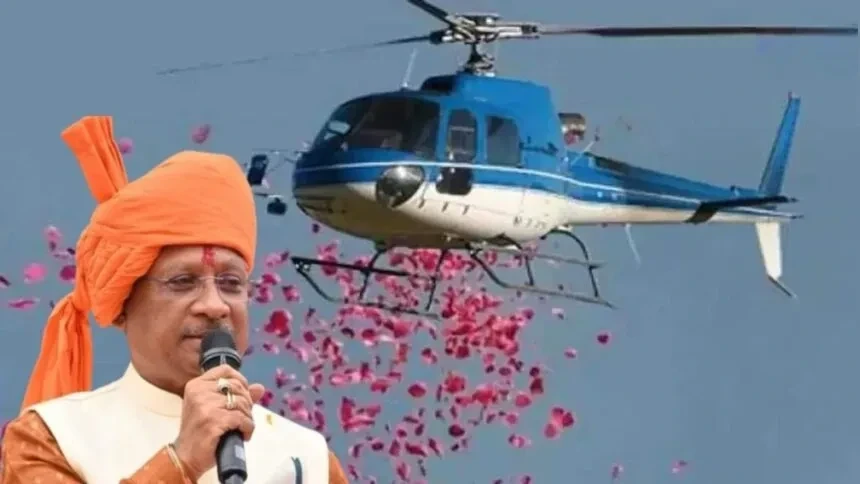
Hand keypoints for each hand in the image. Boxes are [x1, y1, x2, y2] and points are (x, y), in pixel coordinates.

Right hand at [172, 365, 265, 479]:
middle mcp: (199, 392)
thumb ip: (237, 396)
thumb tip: (259, 388)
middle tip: (244, 416)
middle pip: (237, 387)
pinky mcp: (212, 421)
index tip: (244, 394)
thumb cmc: (200, 432)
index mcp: (197, 385)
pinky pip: (241, 418)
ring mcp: (205, 406)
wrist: (186, 457)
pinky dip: (247, 427)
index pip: (225, 370)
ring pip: (241, 403)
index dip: (240, 380)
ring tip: (243, 427)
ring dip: (248, 417)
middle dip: (247, 402)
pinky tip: (244, 434)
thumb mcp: (214, 409)